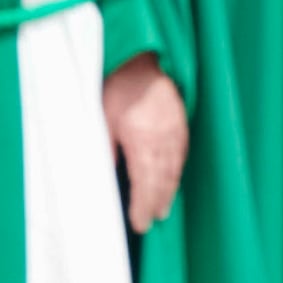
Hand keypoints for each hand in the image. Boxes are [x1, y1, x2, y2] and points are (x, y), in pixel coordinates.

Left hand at [102, 51, 186, 232]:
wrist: (142, 58)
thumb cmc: (117, 86)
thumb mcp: (101, 118)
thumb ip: (105, 150)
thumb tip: (103, 178)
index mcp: (143, 140)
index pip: (145, 183)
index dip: (143, 206)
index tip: (139, 224)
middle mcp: (164, 140)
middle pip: (163, 180)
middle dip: (156, 203)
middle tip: (150, 222)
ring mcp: (176, 131)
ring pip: (174, 169)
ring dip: (167, 191)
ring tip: (162, 209)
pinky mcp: (181, 123)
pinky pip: (181, 154)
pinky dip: (176, 172)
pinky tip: (171, 179)